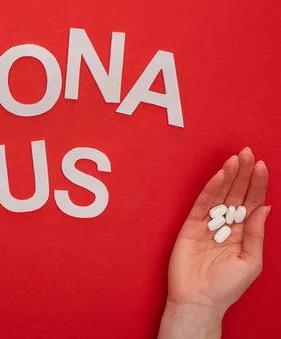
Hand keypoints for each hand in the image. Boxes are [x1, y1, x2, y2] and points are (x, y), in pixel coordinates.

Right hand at [158, 148, 270, 338]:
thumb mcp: (251, 262)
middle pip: (236, 194)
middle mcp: (225, 225)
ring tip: (236, 159)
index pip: (251, 203)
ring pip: (220, 195)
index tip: (261, 165)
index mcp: (242, 233)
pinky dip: (210, 189)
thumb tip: (265, 208)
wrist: (198, 300)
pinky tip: (220, 176)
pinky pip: (202, 204)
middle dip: (243, 174)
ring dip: (229, 176)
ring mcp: (207, 224)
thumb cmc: (225, 287)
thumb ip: (256, 234)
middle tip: (248, 153)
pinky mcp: (190, 226)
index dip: (257, 184)